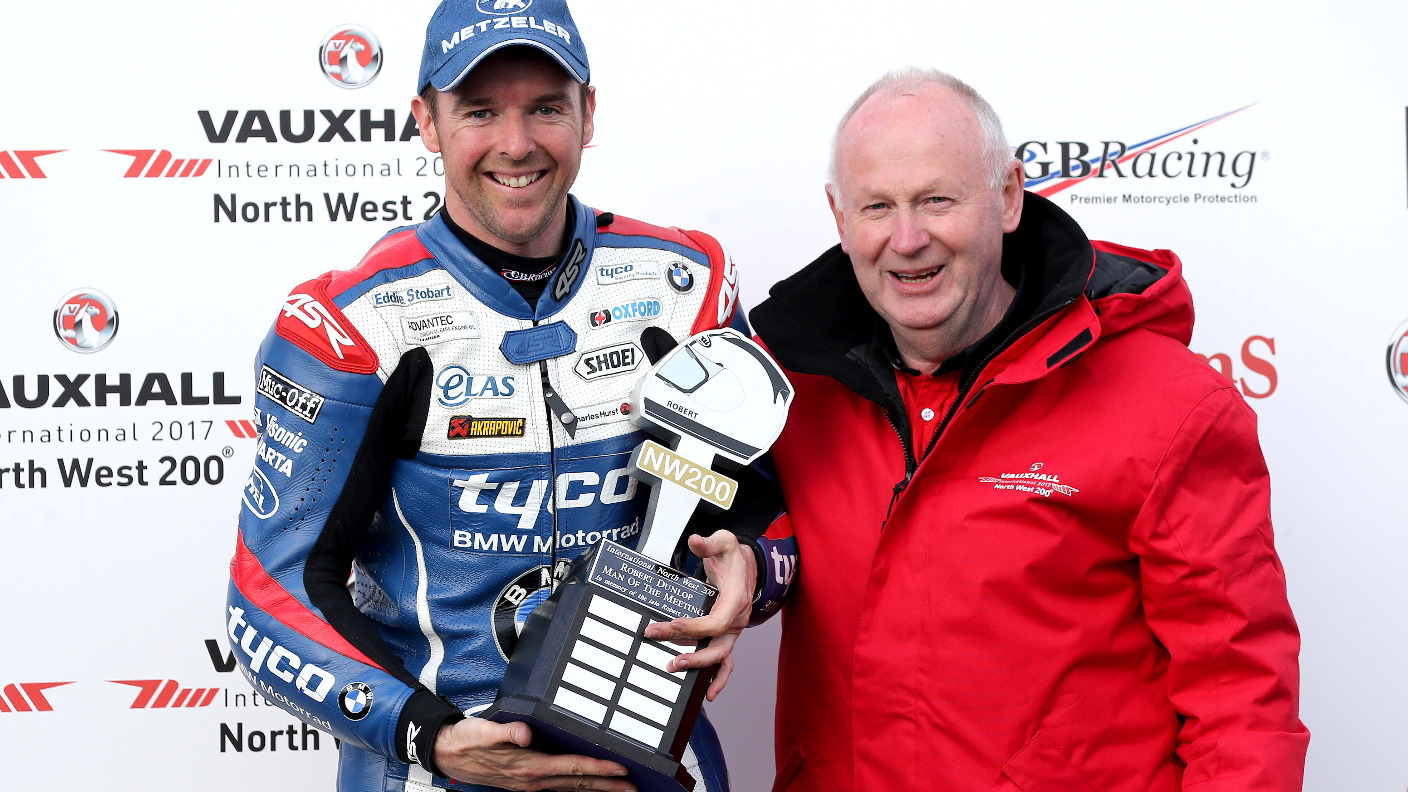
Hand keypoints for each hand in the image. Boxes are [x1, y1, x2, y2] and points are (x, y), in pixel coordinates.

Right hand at [433, 718, 636, 790]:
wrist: (447, 754)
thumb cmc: (467, 741)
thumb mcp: (483, 731)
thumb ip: (506, 732)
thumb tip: (525, 733)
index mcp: (528, 767)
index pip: (572, 769)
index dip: (598, 770)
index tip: (621, 769)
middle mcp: (533, 780)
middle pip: (578, 784)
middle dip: (607, 786)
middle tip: (633, 786)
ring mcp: (530, 783)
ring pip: (571, 788)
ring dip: (596, 789)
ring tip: (620, 788)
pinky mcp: (527, 781)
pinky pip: (559, 786)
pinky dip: (578, 787)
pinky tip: (587, 786)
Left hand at [643, 530, 755, 699]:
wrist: (747, 564)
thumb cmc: (733, 555)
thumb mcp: (723, 541)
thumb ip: (709, 543)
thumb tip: (695, 541)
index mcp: (736, 599)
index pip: (716, 622)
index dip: (694, 628)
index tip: (671, 625)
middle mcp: (737, 619)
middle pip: (717, 645)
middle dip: (692, 653)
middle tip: (668, 658)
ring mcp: (733, 630)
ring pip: (719, 656)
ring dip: (699, 666)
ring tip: (674, 668)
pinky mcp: (726, 635)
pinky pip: (725, 661)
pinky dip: (719, 678)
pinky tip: (707, 694)